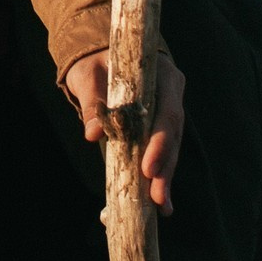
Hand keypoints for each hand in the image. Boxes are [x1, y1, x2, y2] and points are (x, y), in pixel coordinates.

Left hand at [68, 50, 185, 214]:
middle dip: (164, 167)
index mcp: (161, 74)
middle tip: (156, 196)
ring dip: (164, 177)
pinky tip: (159, 203)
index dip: (160, 142)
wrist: (100, 54)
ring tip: (161, 206)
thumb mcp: (89, 76)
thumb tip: (92, 133)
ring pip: (172, 148)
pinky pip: (162, 152)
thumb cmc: (95, 61)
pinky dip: (160, 175)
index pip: (167, 111)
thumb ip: (93, 102)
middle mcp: (171, 93)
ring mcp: (169, 110)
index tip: (147, 168)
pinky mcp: (160, 127)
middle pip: (173, 135)